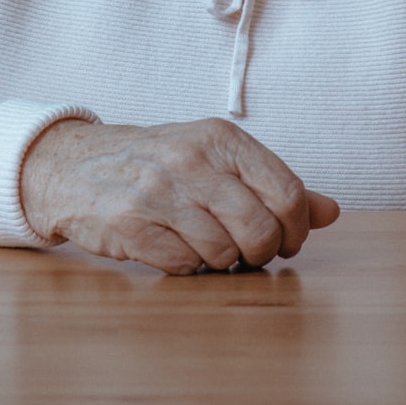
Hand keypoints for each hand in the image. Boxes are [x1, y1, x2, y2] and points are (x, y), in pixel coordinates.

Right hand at [19, 117, 340, 274]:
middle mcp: (191, 160)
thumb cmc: (157, 163)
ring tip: (204, 244)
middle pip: (260, 229)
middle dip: (261, 252)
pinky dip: (187, 266)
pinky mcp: (131, 225)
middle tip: (247, 250)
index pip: (287, 193)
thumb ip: (274, 184)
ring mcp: (158, 192)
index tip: (283, 239)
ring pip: (225, 253)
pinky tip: (173, 247)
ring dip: (221, 260)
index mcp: (219, 138)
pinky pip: (185, 265)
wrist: (74, 166)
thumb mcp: (215, 158)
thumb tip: (331, 212)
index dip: (295, 229)